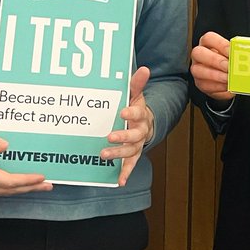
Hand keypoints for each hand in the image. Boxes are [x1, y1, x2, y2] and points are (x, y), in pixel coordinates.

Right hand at [0, 121, 52, 195]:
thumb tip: (5, 146)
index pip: (7, 181)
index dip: (25, 180)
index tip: (40, 177)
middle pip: (8, 190)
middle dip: (29, 187)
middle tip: (47, 184)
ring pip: (4, 192)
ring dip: (23, 189)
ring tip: (39, 185)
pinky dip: (13, 187)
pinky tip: (23, 184)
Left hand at [104, 66, 153, 186]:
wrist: (145, 123)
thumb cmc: (135, 108)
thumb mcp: (135, 94)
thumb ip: (136, 83)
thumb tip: (143, 69)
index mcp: (141, 115)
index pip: (139, 113)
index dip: (132, 113)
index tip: (123, 112)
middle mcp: (141, 132)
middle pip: (134, 136)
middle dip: (122, 137)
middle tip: (109, 137)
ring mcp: (137, 145)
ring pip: (130, 151)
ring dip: (118, 154)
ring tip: (104, 155)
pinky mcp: (132, 155)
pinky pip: (130, 165)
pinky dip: (126, 173)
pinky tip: (120, 181)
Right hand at [191, 31, 233, 103]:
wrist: (227, 79)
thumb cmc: (230, 62)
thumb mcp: (233, 55)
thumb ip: (237, 54)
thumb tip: (248, 56)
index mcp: (207, 43)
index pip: (209, 38)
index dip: (220, 44)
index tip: (231, 51)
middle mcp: (199, 55)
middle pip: (199, 53)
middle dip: (215, 60)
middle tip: (228, 67)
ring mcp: (197, 69)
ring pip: (198, 70)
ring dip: (215, 75)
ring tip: (229, 79)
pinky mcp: (200, 84)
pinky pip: (205, 85)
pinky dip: (218, 87)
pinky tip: (228, 87)